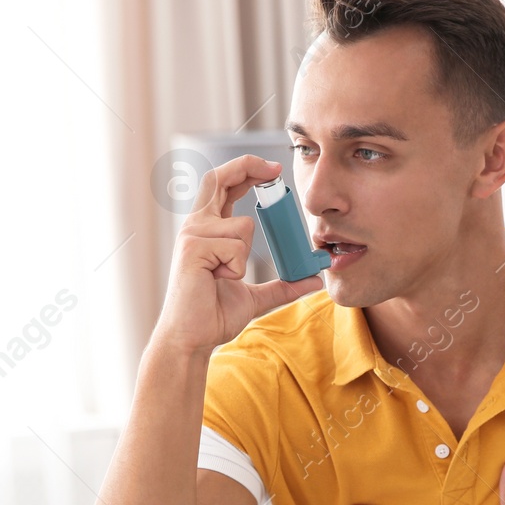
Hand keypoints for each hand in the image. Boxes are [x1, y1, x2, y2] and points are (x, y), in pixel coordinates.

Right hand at [153, 154, 324, 355]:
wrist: (193, 338)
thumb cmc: (213, 315)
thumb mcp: (256, 297)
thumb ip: (282, 285)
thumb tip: (313, 279)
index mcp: (207, 230)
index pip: (224, 186)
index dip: (246, 170)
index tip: (274, 170)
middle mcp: (196, 226)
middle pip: (220, 179)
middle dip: (248, 166)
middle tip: (277, 170)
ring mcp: (192, 235)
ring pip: (244, 227)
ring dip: (245, 257)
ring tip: (223, 277)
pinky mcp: (193, 248)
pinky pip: (236, 248)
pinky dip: (236, 269)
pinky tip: (216, 280)